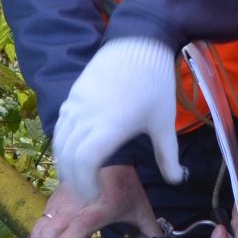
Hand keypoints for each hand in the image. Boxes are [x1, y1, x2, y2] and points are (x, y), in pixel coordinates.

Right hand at [29, 167, 160, 237]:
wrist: (109, 155)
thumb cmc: (125, 184)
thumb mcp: (141, 209)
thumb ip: (151, 232)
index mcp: (101, 205)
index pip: (80, 224)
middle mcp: (77, 203)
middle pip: (52, 230)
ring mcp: (62, 201)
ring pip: (41, 227)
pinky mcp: (54, 200)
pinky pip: (40, 222)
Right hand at [54, 37, 181, 205]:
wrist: (139, 42)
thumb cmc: (155, 84)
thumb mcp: (164, 122)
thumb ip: (168, 155)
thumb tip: (177, 180)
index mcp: (111, 126)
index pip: (85, 163)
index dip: (85, 184)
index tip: (95, 195)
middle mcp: (87, 116)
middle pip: (69, 157)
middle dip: (74, 180)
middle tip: (86, 193)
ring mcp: (76, 103)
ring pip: (60, 141)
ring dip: (65, 163)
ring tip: (78, 176)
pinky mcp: (73, 94)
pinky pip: (61, 124)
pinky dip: (63, 143)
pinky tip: (74, 151)